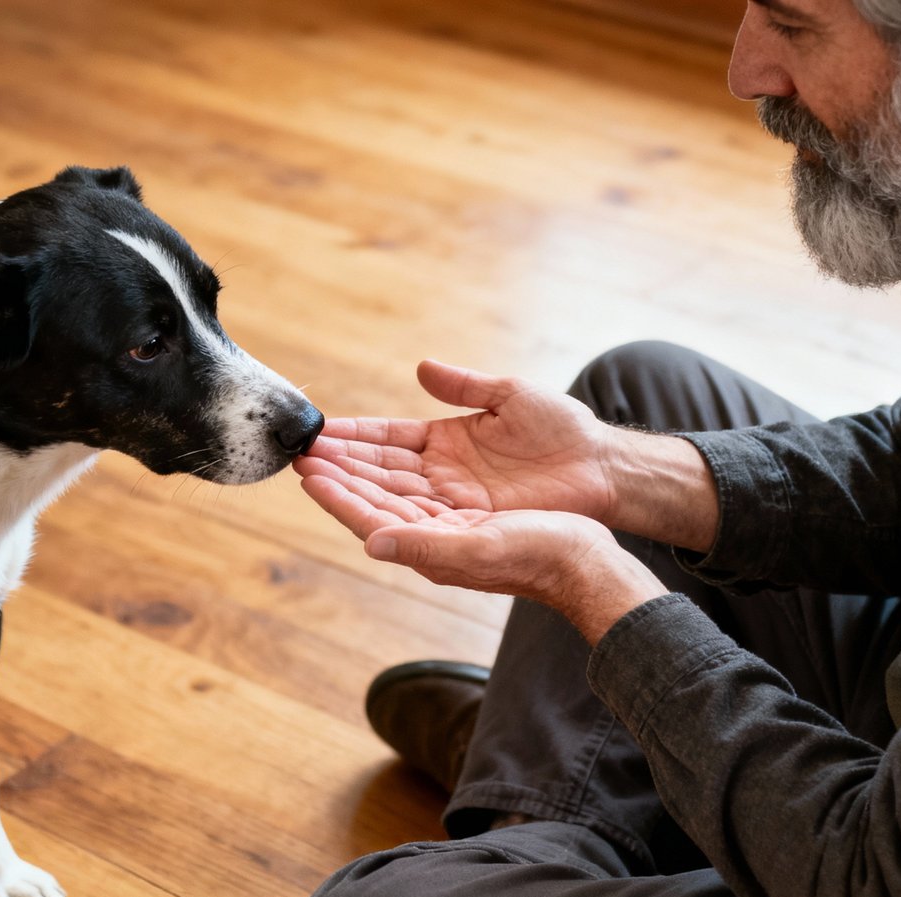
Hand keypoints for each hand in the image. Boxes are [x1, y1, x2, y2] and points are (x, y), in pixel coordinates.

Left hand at [297, 454, 667, 642]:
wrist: (587, 561)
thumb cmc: (542, 556)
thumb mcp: (481, 549)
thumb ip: (425, 545)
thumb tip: (371, 542)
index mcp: (430, 544)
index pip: (369, 515)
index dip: (336, 493)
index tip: (306, 470)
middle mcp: (433, 532)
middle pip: (373, 497)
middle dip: (338, 473)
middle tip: (302, 449)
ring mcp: (450, 519)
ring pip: (392, 487)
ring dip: (358, 467)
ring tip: (327, 448)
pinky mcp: (468, 506)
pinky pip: (420, 481)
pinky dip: (393, 464)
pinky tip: (380, 454)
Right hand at [300, 360, 616, 522]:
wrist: (602, 467)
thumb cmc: (562, 430)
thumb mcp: (509, 396)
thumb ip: (464, 385)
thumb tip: (422, 367)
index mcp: (444, 442)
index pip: (387, 439)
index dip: (353, 438)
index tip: (318, 434)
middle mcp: (440, 476)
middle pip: (378, 472)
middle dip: (338, 466)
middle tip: (299, 459)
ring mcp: (452, 502)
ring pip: (389, 498)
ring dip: (350, 491)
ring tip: (311, 481)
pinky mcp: (468, 525)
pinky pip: (418, 523)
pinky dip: (384, 517)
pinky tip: (355, 514)